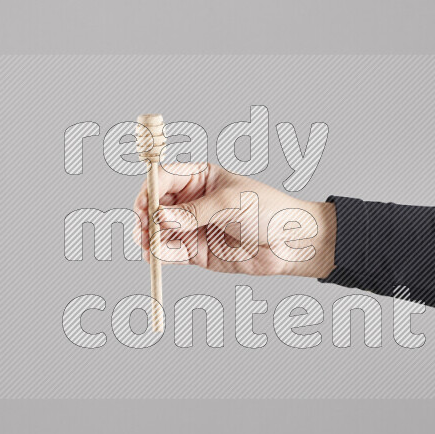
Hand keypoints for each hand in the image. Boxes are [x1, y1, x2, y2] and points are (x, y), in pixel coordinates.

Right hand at [133, 163, 336, 277]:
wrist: (289, 243)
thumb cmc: (268, 211)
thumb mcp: (230, 204)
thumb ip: (193, 212)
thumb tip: (161, 218)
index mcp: (199, 177)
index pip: (163, 178)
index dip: (150, 190)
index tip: (146, 206)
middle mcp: (191, 201)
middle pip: (155, 206)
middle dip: (145, 217)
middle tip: (144, 229)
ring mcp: (191, 227)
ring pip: (158, 231)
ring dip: (148, 238)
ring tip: (149, 246)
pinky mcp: (195, 252)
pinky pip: (169, 253)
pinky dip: (160, 255)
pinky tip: (157, 256)